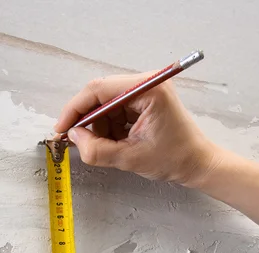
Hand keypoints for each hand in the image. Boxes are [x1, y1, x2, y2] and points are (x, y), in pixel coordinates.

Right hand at [55, 73, 219, 185]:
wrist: (197, 163)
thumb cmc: (174, 159)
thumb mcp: (130, 158)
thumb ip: (98, 150)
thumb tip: (74, 138)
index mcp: (148, 89)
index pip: (99, 89)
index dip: (75, 109)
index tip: (62, 128)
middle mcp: (145, 83)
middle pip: (100, 95)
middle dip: (86, 120)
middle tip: (76, 141)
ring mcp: (144, 91)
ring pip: (105, 105)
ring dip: (98, 127)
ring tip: (106, 148)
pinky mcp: (143, 101)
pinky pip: (115, 110)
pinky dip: (108, 128)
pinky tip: (115, 143)